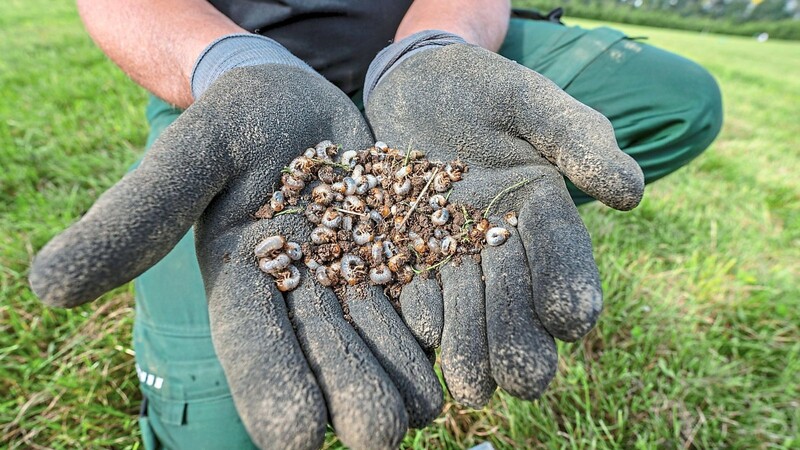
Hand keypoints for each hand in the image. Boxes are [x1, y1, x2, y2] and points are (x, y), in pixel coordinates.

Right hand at [30, 64, 441, 448]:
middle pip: (328, 355)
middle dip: (353, 396)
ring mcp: (354, 276)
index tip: (295, 438)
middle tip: (381, 436)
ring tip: (432, 404)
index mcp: (243, 284)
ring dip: (405, 373)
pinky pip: (422, 291)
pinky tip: (461, 342)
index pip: (254, 349)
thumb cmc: (233, 119)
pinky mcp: (398, 252)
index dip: (272, 391)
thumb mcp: (189, 155)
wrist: (296, 95)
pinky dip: (440, 318)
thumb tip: (47, 285)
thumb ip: (135, 217)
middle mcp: (301, 294)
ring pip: (382, 336)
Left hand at [365, 43, 643, 405]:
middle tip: (524, 380)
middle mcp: (502, 244)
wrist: (418, 82)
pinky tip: (422, 334)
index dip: (569, 288)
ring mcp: (453, 251)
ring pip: (468, 308)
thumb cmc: (486, 88)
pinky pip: (415, 288)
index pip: (564, 259)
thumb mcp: (535, 103)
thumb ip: (579, 140)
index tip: (571, 319)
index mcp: (543, 213)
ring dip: (470, 347)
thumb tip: (628, 194)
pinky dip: (421, 313)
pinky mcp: (408, 251)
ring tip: (472, 386)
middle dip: (519, 340)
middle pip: (516, 300)